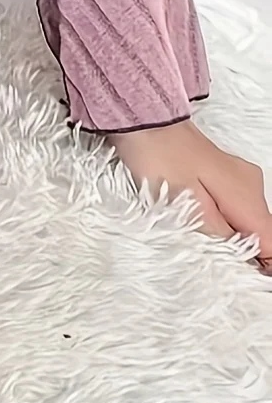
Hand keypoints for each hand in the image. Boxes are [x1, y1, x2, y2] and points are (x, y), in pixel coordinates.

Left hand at [108, 119, 271, 269]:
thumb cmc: (159, 159)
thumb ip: (221, 237)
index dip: (261, 267)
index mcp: (247, 196)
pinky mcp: (223, 175)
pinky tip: (193, 214)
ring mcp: (239, 178)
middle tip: (205, 253)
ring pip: (244, 220)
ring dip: (226, 234)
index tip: (242, 280)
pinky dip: (217, 218)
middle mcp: (251, 186)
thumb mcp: (188, 207)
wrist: (143, 121)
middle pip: (260, 234)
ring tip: (192, 229)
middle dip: (240, 251)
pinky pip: (231, 207)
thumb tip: (245, 261)